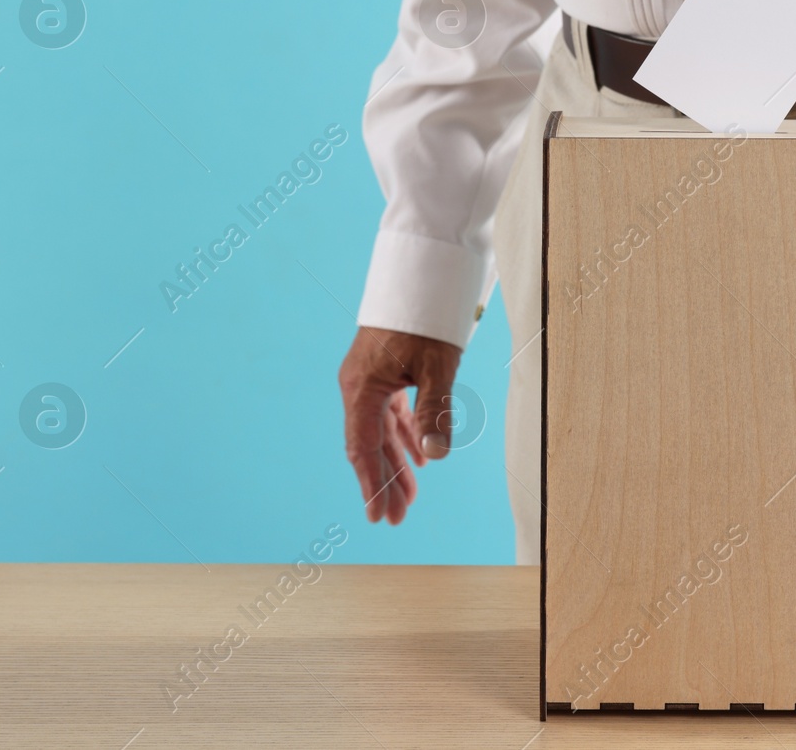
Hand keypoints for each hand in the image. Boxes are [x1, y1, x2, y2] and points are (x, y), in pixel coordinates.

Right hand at [338, 327, 462, 524]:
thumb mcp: (437, 366)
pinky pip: (390, 415)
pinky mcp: (382, 374)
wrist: (418, 276)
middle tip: (396, 520)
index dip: (372, 484)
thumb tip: (435, 455)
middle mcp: (359, 387)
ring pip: (380, 432)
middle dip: (384, 483)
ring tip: (408, 499)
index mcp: (362, 388)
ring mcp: (369, 380)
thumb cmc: (425, 318)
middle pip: (370, 445)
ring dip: (394, 464)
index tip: (378, 516)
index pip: (364, 448)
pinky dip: (403, 437)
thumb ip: (434, 411)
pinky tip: (417, 459)